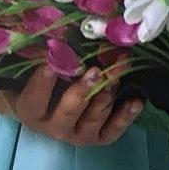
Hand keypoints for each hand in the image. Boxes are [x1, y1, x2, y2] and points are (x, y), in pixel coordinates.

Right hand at [2, 65, 143, 145]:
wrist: (49, 106)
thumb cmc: (41, 78)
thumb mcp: (36, 66)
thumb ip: (43, 54)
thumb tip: (56, 31)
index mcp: (31, 109)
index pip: (34, 100)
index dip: (42, 85)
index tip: (50, 65)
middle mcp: (53, 126)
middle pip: (68, 112)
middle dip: (83, 92)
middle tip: (96, 71)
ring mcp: (76, 134)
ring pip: (92, 121)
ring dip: (106, 97)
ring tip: (116, 78)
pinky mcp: (97, 138)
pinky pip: (112, 132)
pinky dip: (126, 117)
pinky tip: (137, 101)